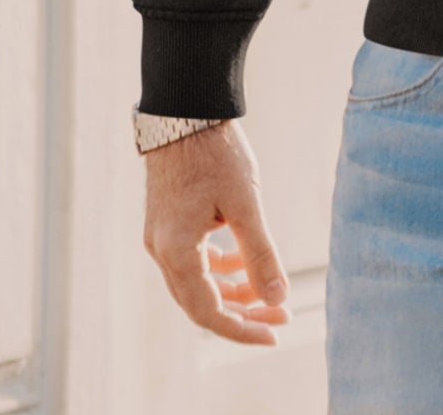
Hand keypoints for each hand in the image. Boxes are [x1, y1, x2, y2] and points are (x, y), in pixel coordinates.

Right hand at [142, 120, 291, 344]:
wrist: (185, 111)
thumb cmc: (215, 152)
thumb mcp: (245, 202)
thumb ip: (260, 252)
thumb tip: (277, 296)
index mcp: (176, 251)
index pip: (209, 312)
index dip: (243, 329)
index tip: (275, 332)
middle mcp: (161, 250)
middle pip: (200, 304)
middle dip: (243, 314)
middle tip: (281, 315)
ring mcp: (161, 237)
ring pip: (196, 283)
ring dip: (232, 291)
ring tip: (269, 291)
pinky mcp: (167, 223)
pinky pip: (192, 261)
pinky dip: (218, 268)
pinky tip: (242, 260)